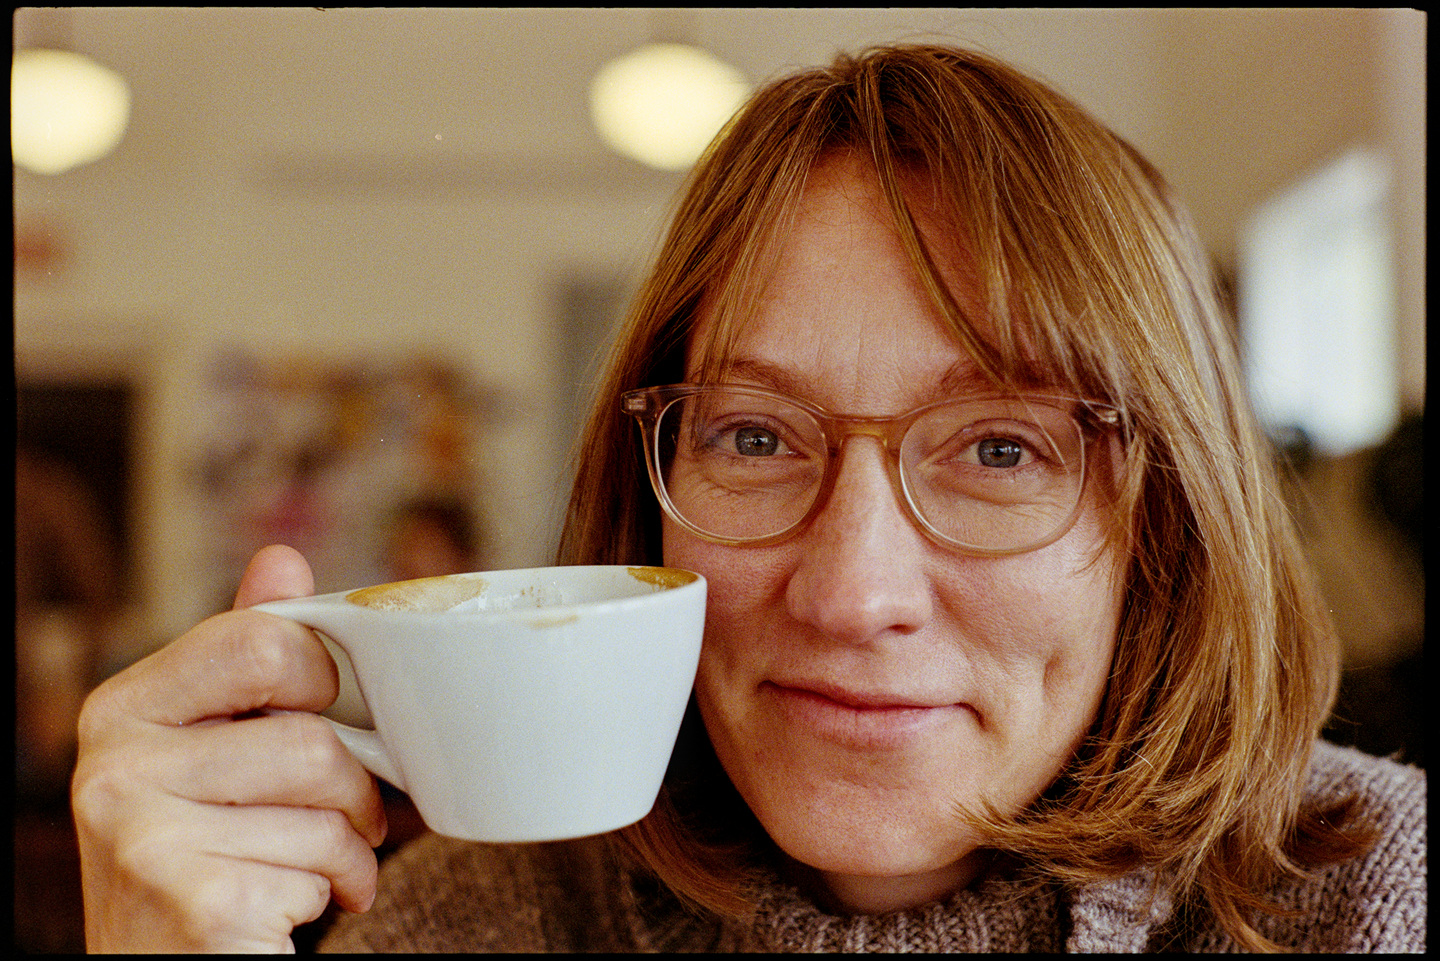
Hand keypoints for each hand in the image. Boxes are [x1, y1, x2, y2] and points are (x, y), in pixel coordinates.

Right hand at [72, 545, 387, 951]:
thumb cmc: (211, 856)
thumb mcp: (219, 749)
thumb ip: (248, 659)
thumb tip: (280, 559)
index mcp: (123, 709)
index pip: (264, 639)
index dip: (325, 680)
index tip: (328, 716)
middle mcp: (111, 768)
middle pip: (310, 731)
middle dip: (354, 779)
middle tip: (348, 811)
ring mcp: (142, 838)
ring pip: (327, 803)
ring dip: (351, 845)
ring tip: (324, 866)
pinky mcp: (192, 903)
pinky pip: (320, 868)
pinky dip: (336, 891)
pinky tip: (297, 907)